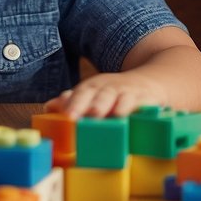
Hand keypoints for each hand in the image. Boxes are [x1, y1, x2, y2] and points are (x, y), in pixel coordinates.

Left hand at [45, 72, 166, 118]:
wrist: (151, 83)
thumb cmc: (114, 94)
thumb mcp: (93, 95)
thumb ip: (73, 102)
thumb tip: (50, 106)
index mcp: (94, 87)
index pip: (81, 93)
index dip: (73, 104)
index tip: (66, 116)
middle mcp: (110, 88)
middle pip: (98, 94)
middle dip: (89, 104)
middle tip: (80, 117)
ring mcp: (129, 93)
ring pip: (119, 98)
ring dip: (112, 106)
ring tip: (104, 115)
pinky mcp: (147, 100)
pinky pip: (141, 104)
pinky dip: (136, 109)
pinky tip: (129, 117)